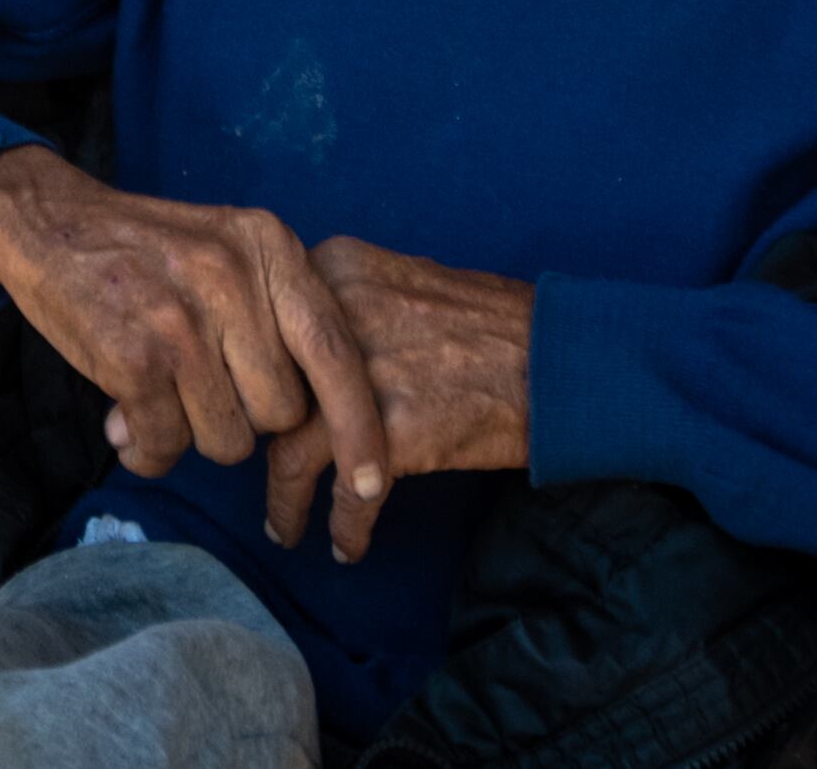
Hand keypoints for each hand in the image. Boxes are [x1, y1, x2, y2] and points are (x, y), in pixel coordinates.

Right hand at [0, 146, 390, 494]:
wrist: (47, 220)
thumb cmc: (146, 250)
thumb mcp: (227, 249)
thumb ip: (275, 315)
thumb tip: (317, 421)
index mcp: (269, 248)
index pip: (336, 352)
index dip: (359, 426)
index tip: (371, 483)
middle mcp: (233, 279)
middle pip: (281, 411)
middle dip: (246, 419)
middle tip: (200, 388)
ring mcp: (183, 319)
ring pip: (228, 439)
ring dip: (193, 434)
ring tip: (159, 395)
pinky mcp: (134, 357)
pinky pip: (167, 445)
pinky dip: (148, 449)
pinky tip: (126, 422)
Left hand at [258, 237, 534, 560]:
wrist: (561, 358)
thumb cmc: (494, 324)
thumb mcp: (403, 283)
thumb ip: (346, 310)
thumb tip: (294, 358)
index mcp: (333, 270)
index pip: (262, 332)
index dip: (256, 385)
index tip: (254, 417)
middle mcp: (335, 318)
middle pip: (268, 394)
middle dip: (261, 445)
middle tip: (263, 479)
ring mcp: (361, 377)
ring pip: (291, 451)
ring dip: (285, 498)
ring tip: (285, 529)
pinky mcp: (393, 434)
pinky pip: (351, 494)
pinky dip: (346, 526)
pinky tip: (349, 546)